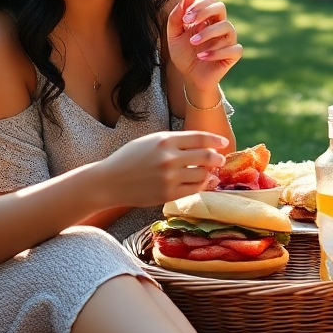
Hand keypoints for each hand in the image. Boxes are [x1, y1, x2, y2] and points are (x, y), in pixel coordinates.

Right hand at [100, 130, 227, 206]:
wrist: (110, 181)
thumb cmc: (131, 158)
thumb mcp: (151, 141)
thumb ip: (175, 142)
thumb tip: (203, 146)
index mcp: (165, 140)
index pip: (200, 138)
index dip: (215, 140)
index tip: (223, 143)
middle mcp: (169, 158)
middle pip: (205, 157)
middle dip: (217, 158)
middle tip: (220, 160)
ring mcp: (169, 177)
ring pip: (201, 175)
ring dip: (208, 174)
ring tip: (208, 173)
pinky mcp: (167, 194)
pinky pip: (193, 190)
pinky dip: (201, 187)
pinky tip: (201, 184)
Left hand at [167, 0, 241, 100]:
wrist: (190, 77)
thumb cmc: (183, 54)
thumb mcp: (174, 36)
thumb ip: (177, 16)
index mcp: (208, 18)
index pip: (210, 1)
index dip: (199, 5)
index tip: (185, 17)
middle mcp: (220, 25)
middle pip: (221, 7)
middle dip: (205, 12)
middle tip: (189, 23)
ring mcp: (228, 39)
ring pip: (227, 26)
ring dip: (208, 33)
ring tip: (193, 42)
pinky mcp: (233, 54)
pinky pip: (233, 48)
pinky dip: (217, 52)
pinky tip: (202, 56)